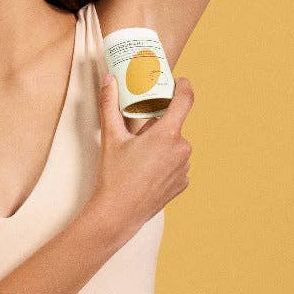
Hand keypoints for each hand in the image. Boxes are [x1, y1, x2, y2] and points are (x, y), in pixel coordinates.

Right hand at [86, 74, 193, 245]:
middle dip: (159, 123)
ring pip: (176, 145)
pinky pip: (177, 163)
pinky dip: (165, 161)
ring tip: (141, 153)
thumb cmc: (114, 175)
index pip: (185, 100)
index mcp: (167, 135)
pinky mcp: (183, 183)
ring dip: (163, 143)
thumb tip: (108, 79)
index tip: (179, 81)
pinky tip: (147, 169)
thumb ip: (109, 104)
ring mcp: (185, 168)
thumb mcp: (110, 137)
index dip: (184, 86)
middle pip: (174, 125)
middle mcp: (182, 150)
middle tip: (140, 128)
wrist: (119, 214)